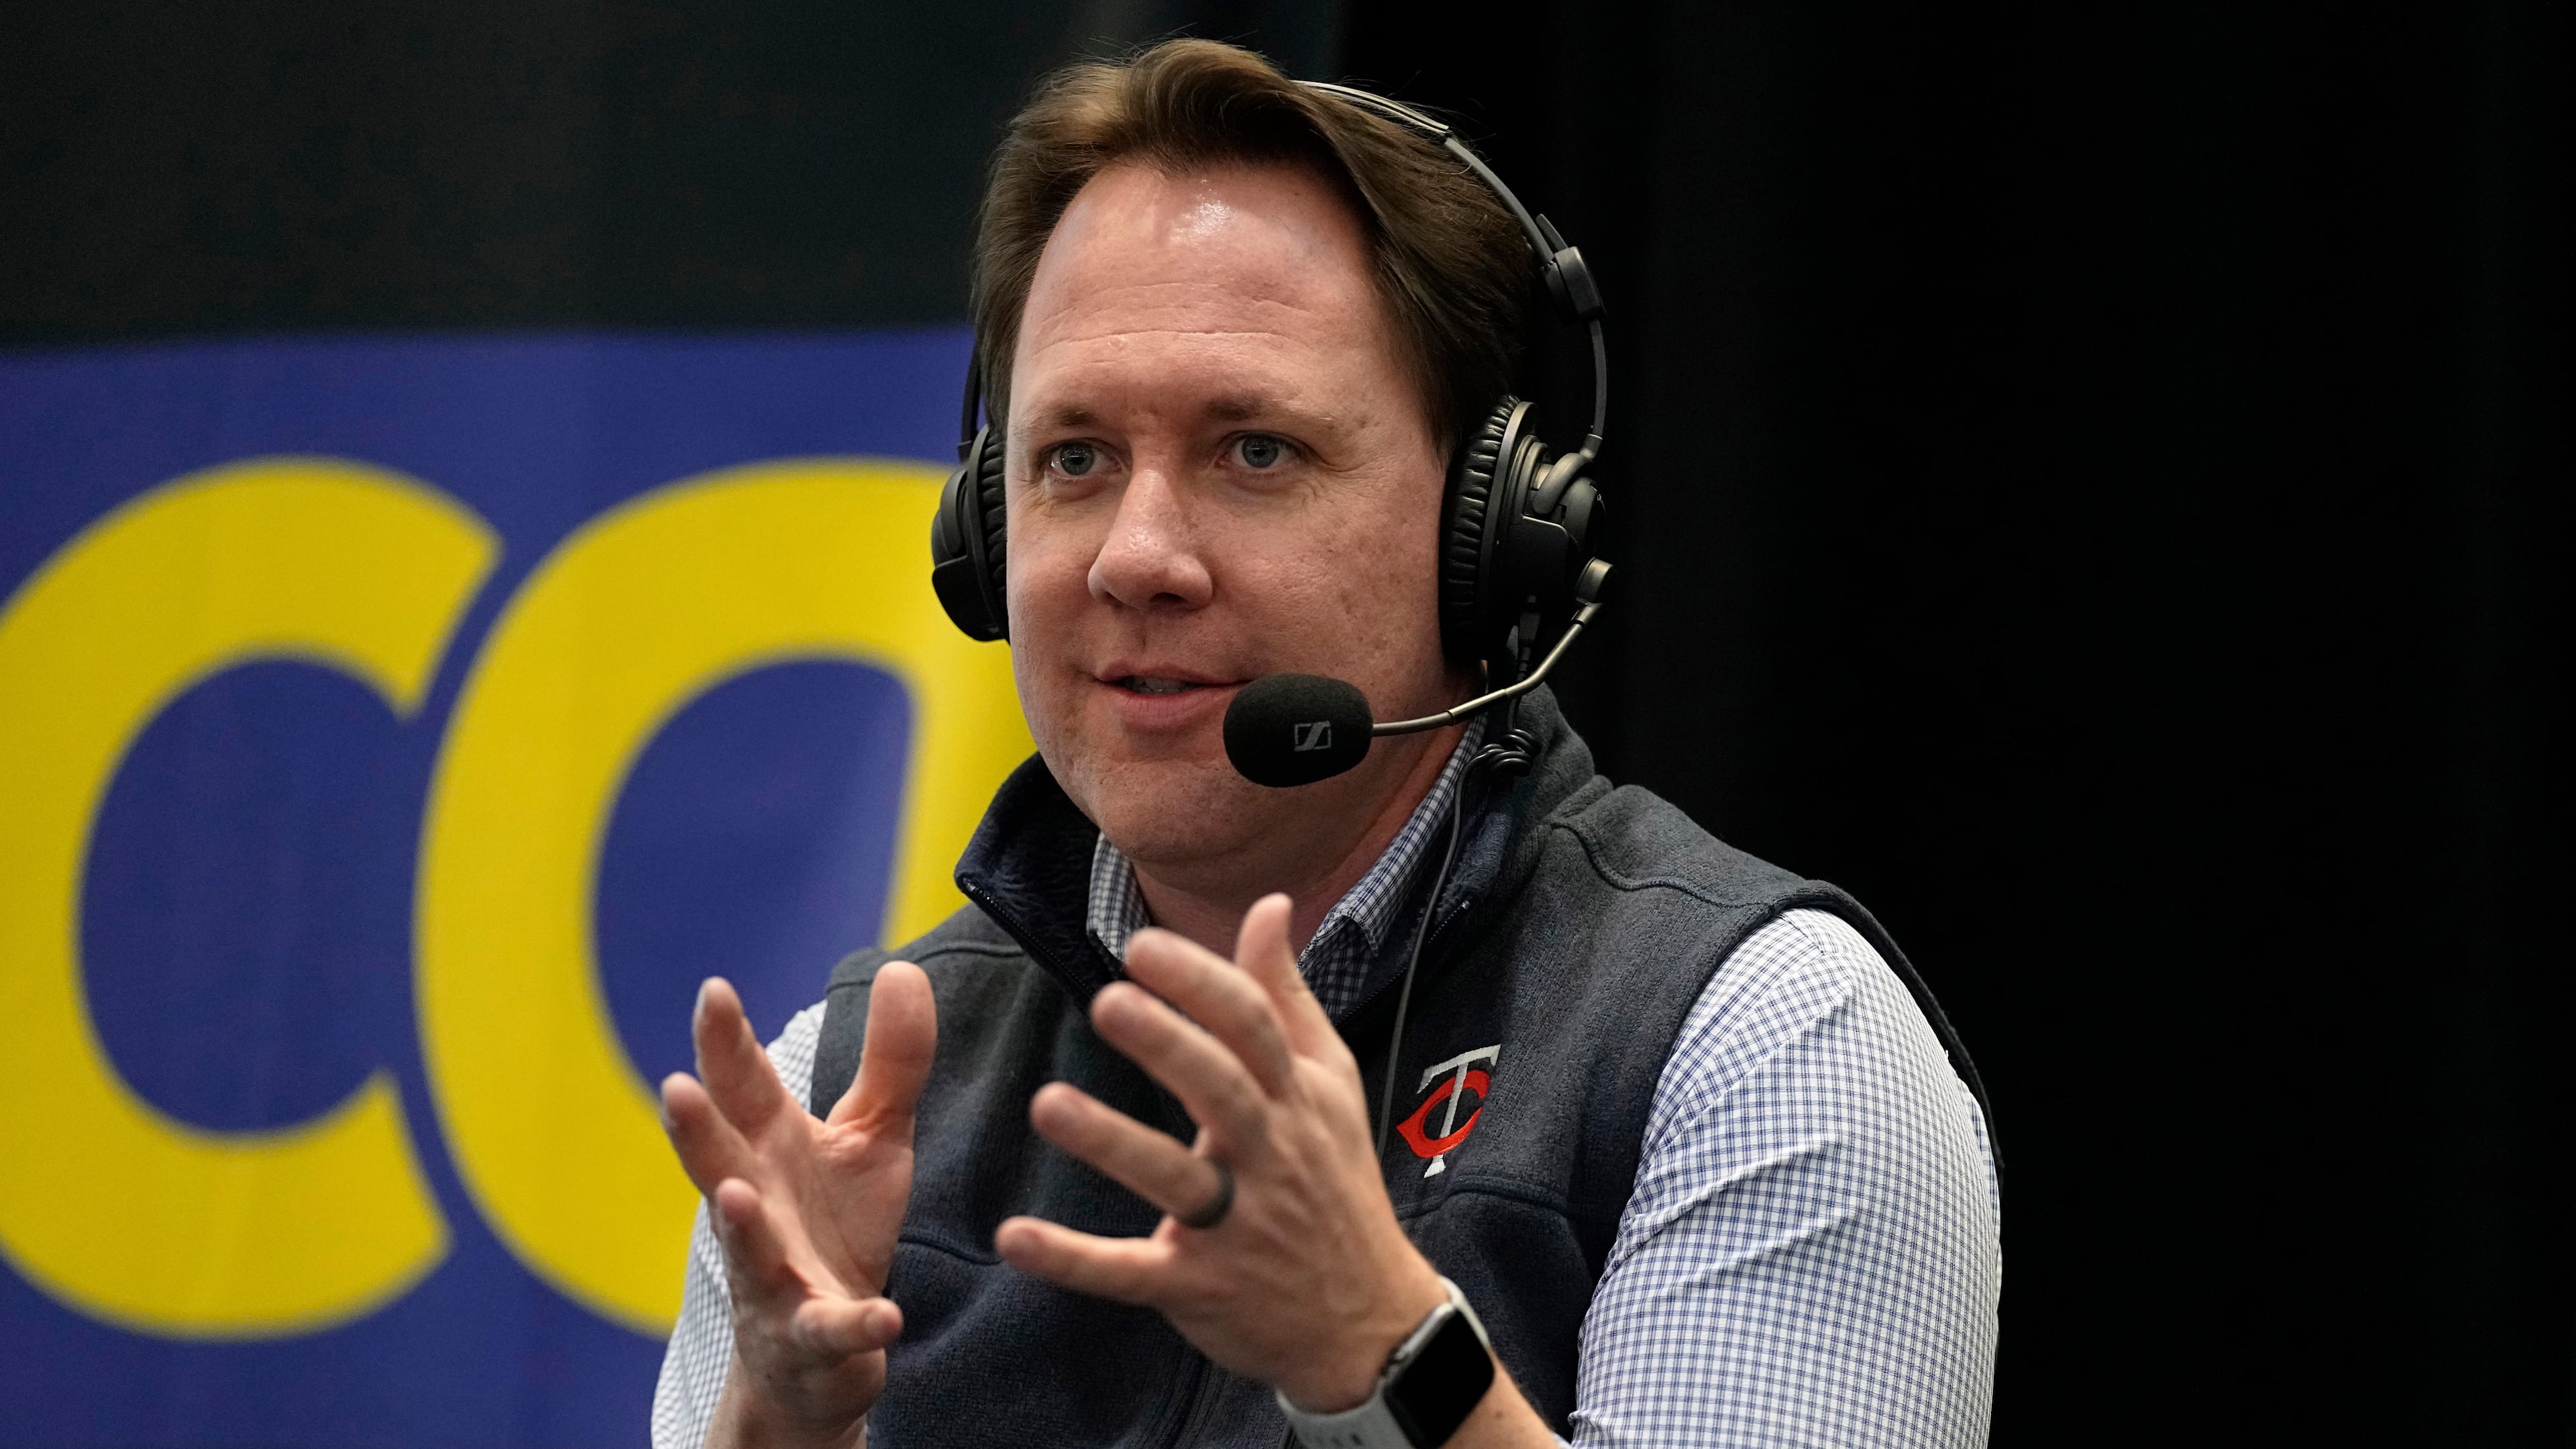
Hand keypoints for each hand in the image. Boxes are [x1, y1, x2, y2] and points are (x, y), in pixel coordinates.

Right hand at [660, 968, 936, 1448]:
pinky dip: (854, 1325)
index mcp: (769, 1149)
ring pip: (749, 1250)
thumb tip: (902, 967)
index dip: (724, 1042)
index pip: (741, 1088)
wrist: (823, 1348)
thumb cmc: (835, 1224)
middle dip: (695, 1130)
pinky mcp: (812, 1334)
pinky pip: (832, 1329)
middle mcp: (757, 1207)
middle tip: (675, 1088)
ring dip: (739, 1225)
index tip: (714, 991)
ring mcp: (775, 1275)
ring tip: (736, 1195)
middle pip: (718, 1162)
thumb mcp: (873, 1136)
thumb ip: (890, 1060)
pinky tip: (884, 1316)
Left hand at [993, 894, 1448, 1412]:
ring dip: (1112, 1143)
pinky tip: (1014, 1237)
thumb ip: (1286, 994)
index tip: (1141, 947)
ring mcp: (1236, 1228)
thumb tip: (1271, 903)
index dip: (1200, 983)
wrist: (1369, 1321)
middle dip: (1168, 1045)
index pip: (1253, 1029)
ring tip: (1047, 1103)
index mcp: (1296, 1100)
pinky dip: (1073, 1261)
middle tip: (1106, 1000)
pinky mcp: (1199, 1289)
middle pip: (1221, 1092)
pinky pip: (1131, 1274)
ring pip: (1174, 1181)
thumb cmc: (1336, 1182)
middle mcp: (1270, 1157)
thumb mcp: (1331, 1083)